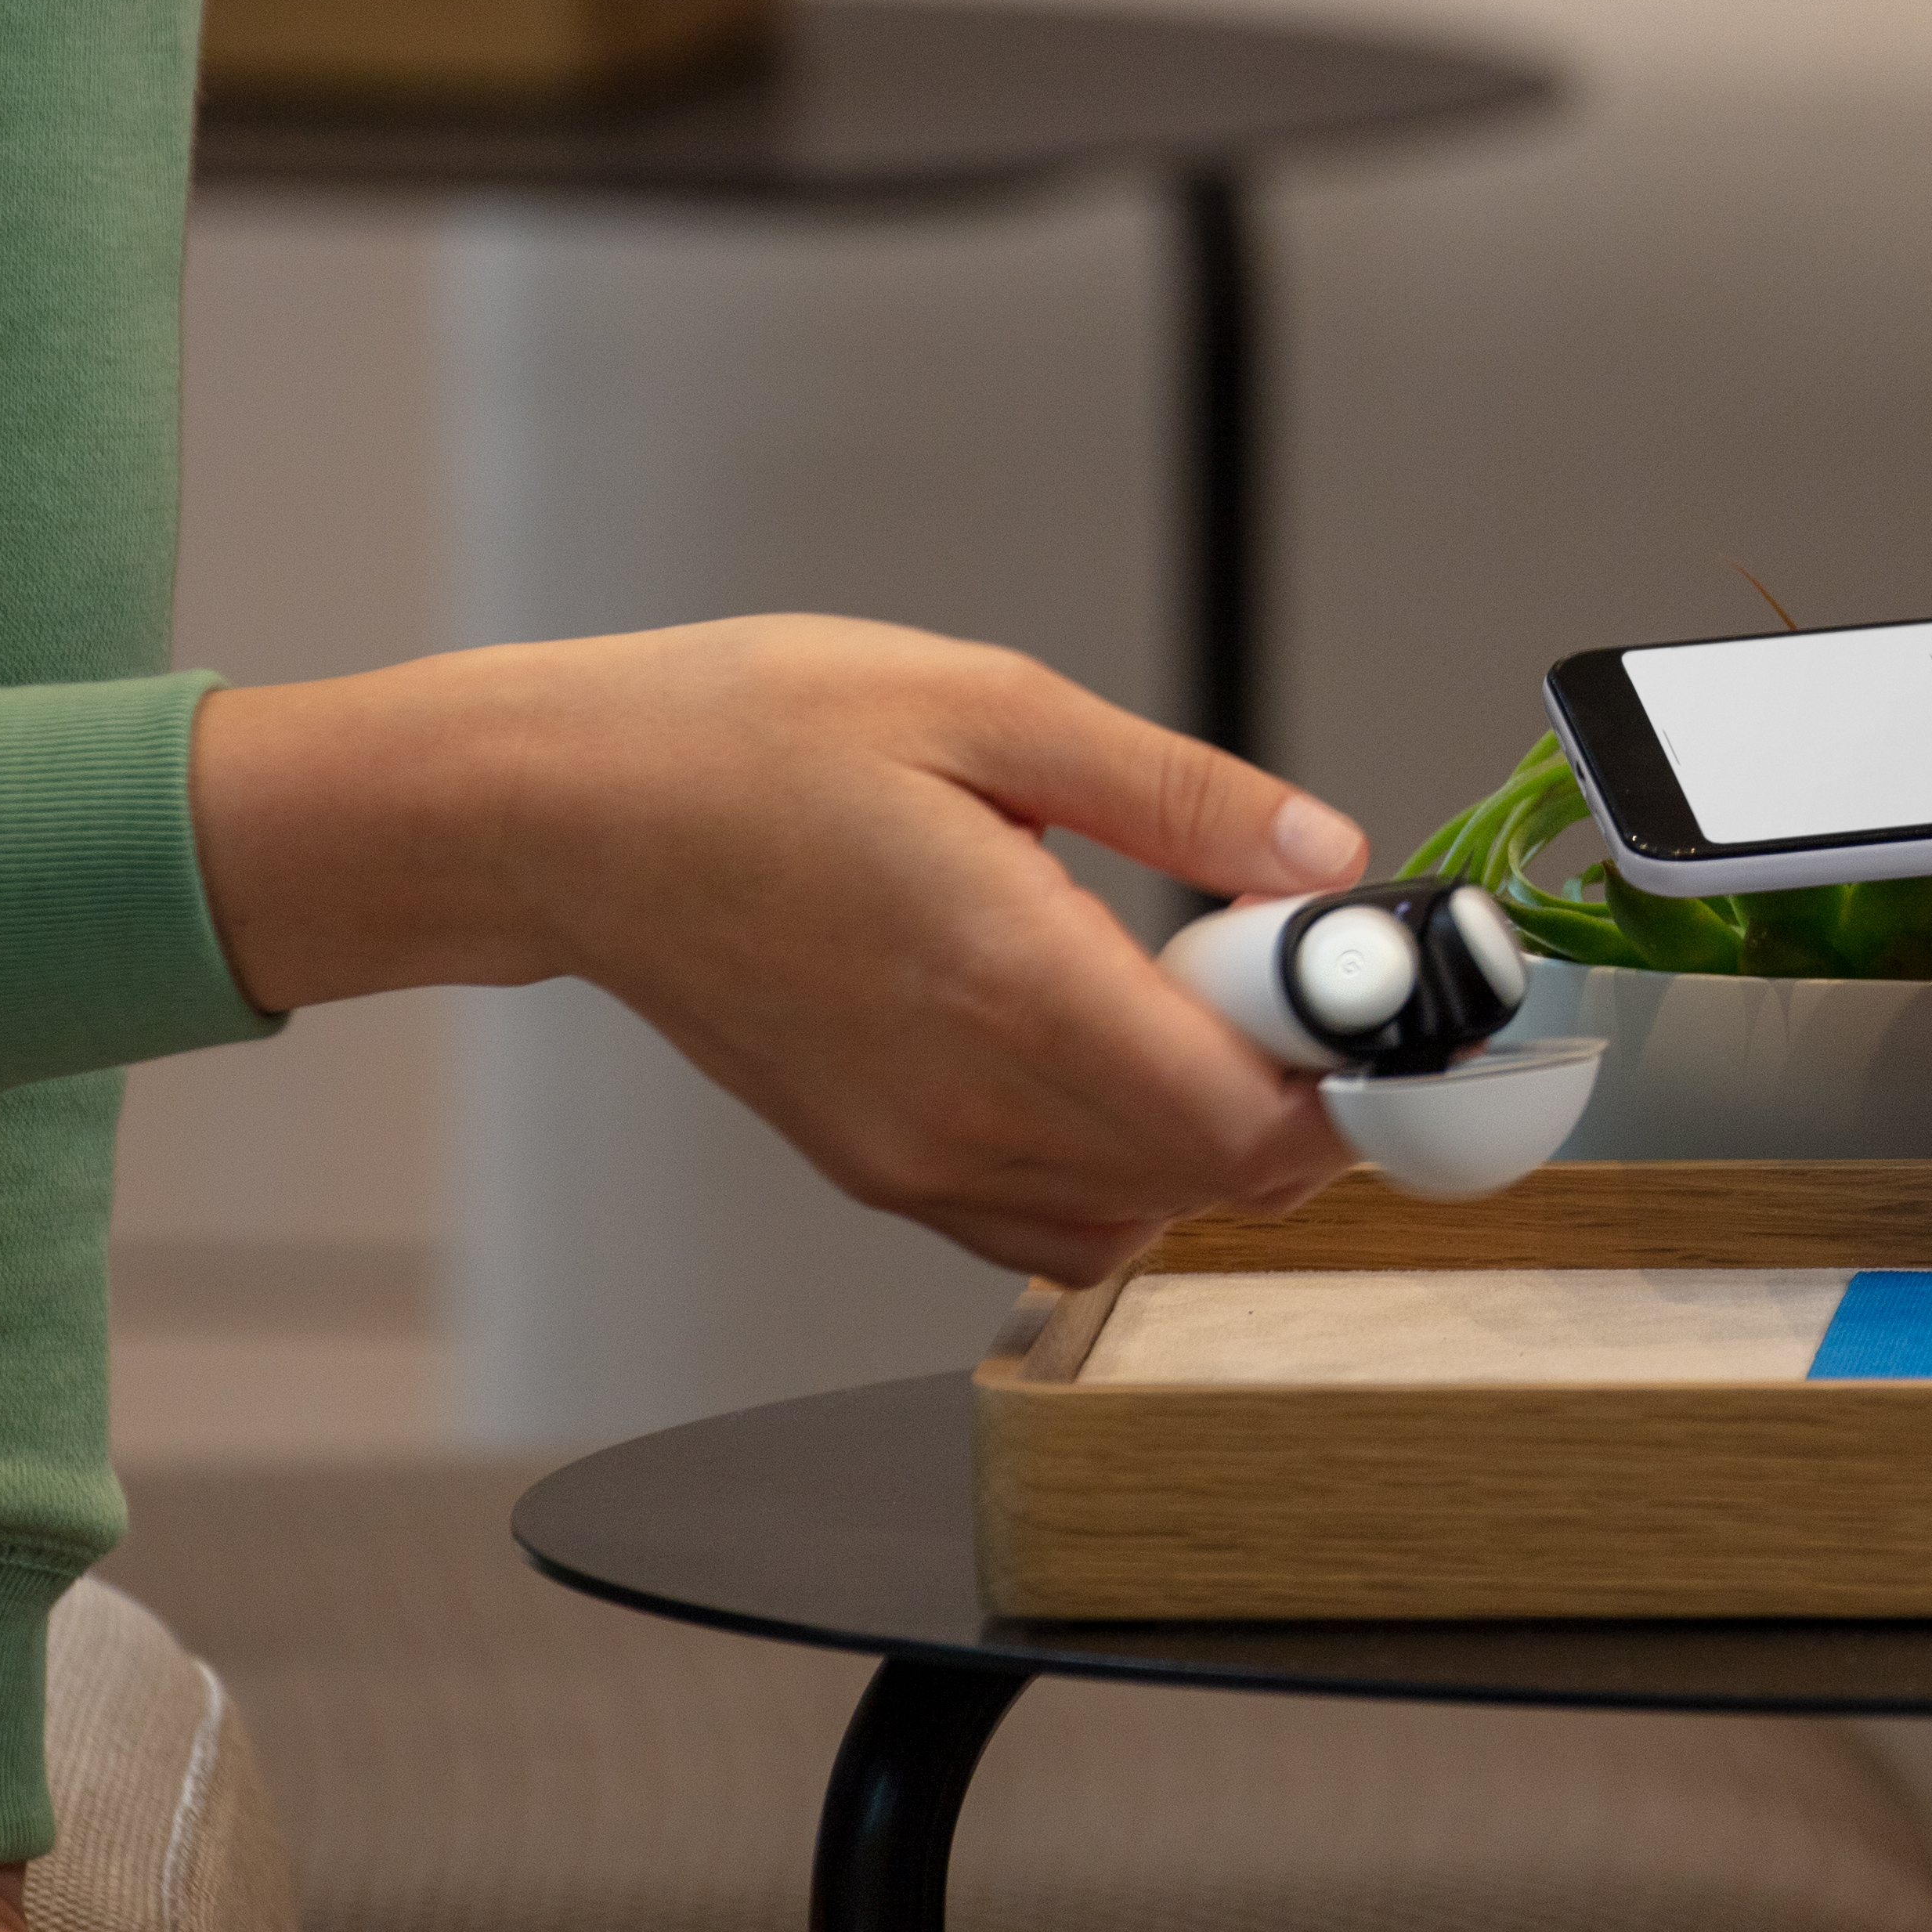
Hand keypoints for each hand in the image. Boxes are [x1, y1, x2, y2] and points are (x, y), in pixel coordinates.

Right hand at [193, 620, 1371, 1279]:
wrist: (565, 816)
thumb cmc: (751, 738)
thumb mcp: (992, 704)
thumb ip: (1182, 796)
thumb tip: (1326, 857)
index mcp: (1008, 981)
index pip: (1247, 1128)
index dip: (1348, 1082)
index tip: (1366, 995)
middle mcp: (966, 1104)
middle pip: (1219, 1184)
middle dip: (1297, 1093)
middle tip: (1282, 969)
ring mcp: (917, 1159)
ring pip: (1147, 1216)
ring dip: (1212, 1132)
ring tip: (1183, 993)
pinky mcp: (881, 1173)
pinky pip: (1058, 1228)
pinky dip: (1126, 1168)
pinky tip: (1107, 1053)